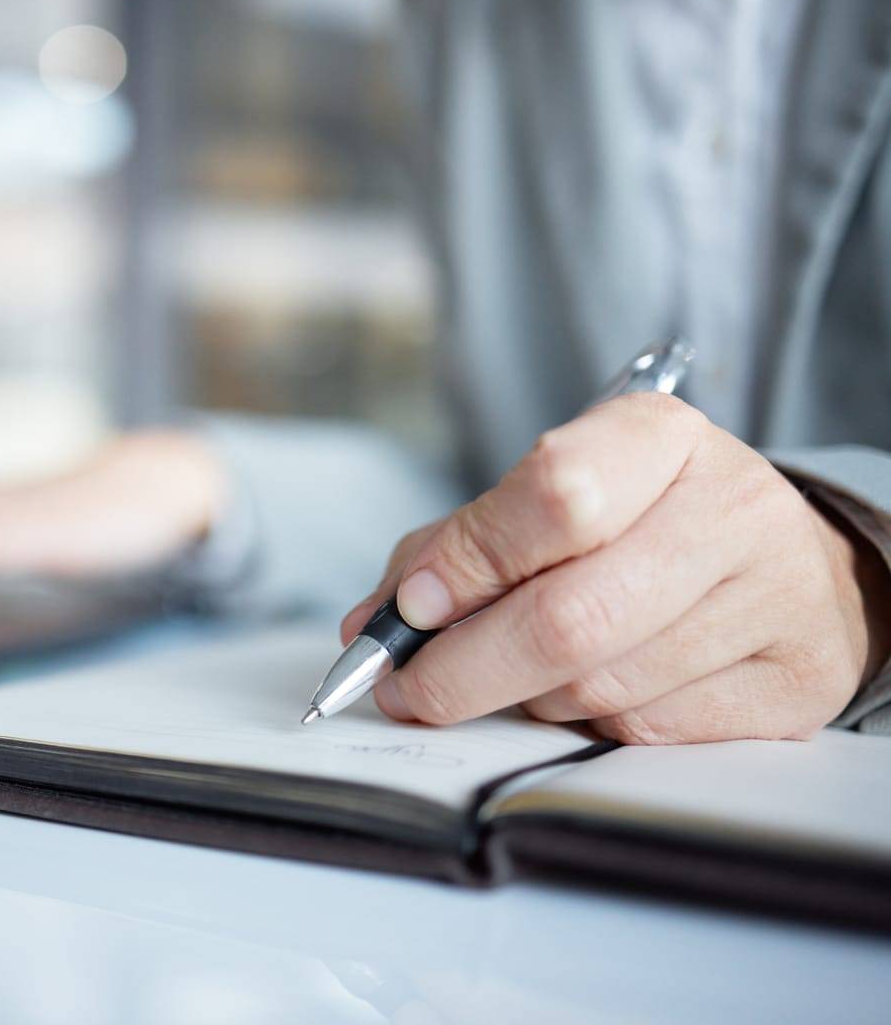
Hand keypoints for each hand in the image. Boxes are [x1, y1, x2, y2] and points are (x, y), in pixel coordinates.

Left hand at [340, 394, 890, 743]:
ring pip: (600, 684)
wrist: (790, 567)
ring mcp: (774, 599)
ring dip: (526, 697)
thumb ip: (452, 551)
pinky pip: (648, 731)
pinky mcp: (795, 685)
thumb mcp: (548, 502)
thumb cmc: (638, 529)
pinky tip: (591, 691)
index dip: (467, 563)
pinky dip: (590, 725)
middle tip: (408, 689)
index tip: (409, 609)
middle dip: (462, 669)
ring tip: (515, 676)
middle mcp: (731, 508)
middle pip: (569, 616)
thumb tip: (371, 628)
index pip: (555, 494)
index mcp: (659, 437)